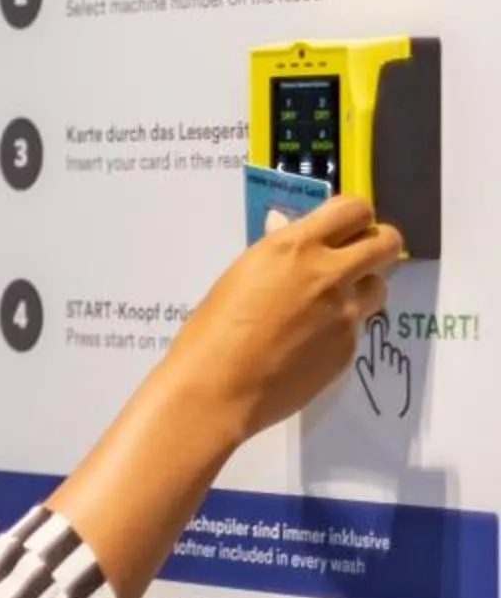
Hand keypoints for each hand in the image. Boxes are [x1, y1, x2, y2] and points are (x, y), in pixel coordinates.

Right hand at [162, 197, 404, 442]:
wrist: (217, 388)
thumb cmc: (211, 329)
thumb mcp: (240, 276)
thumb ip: (277, 251)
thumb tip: (288, 229)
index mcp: (294, 247)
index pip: (354, 209)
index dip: (354, 216)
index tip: (343, 227)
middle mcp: (328, 274)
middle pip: (387, 242)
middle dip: (377, 244)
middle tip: (356, 257)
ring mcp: (344, 313)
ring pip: (379, 285)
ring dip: (362, 287)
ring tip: (328, 303)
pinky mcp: (349, 348)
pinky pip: (357, 326)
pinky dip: (339, 327)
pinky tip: (305, 342)